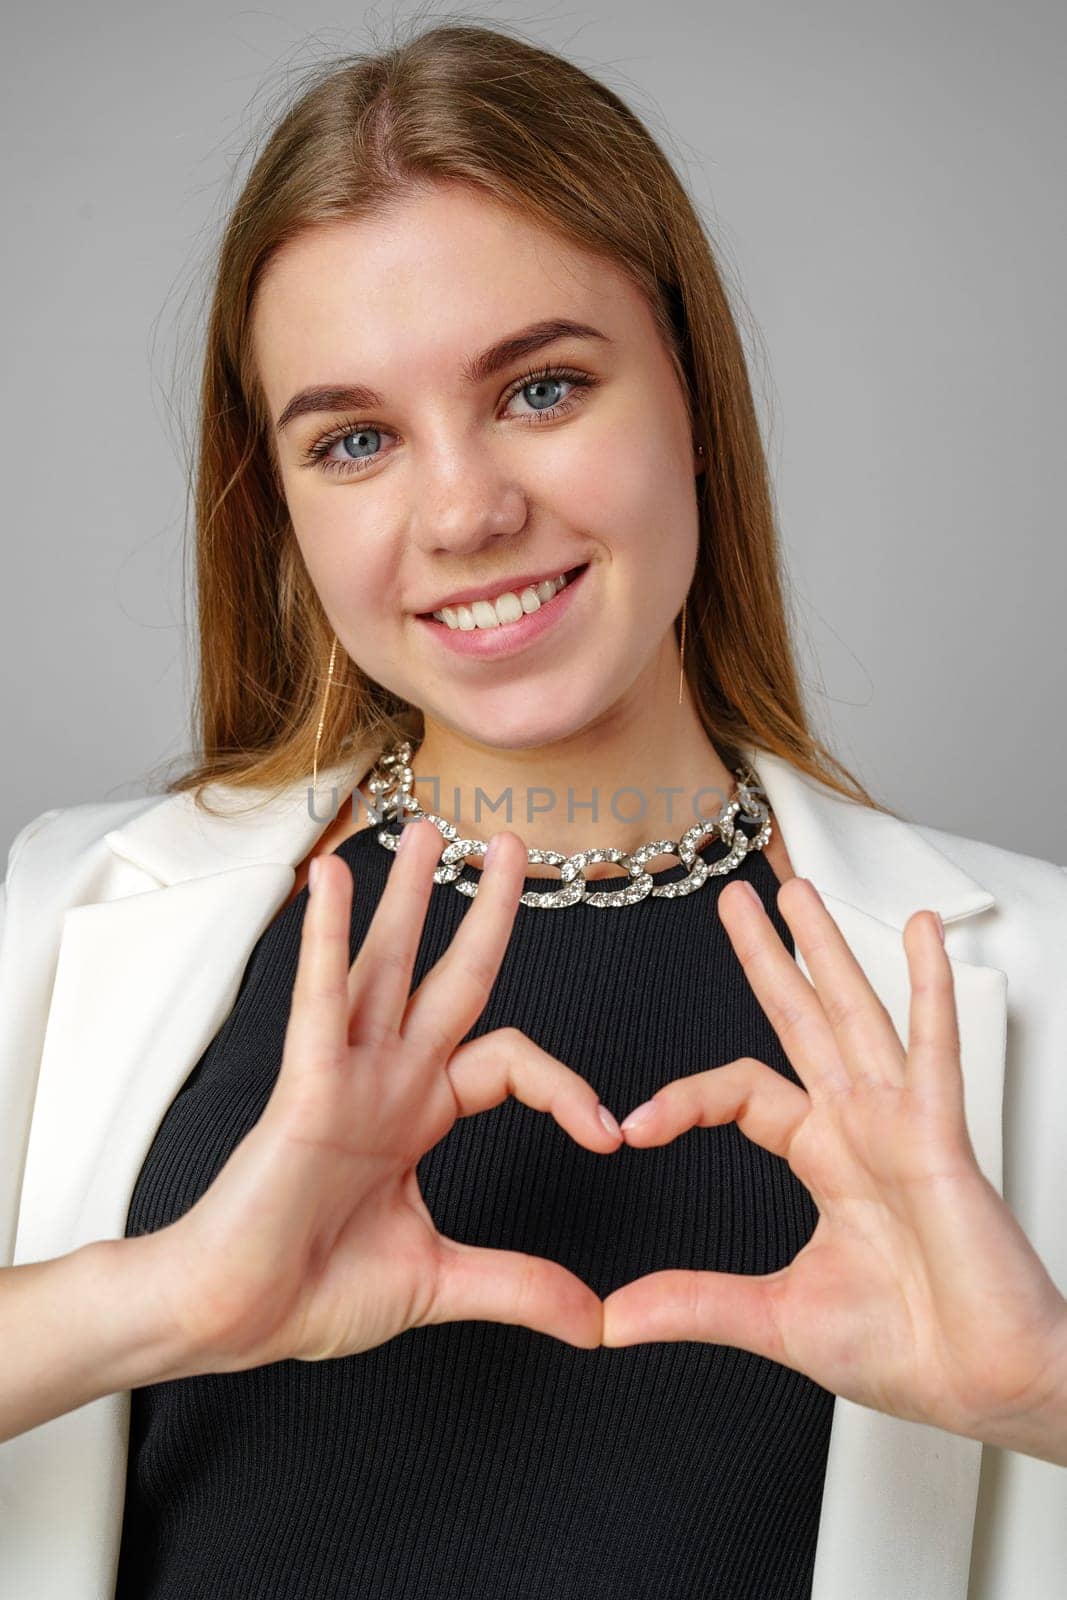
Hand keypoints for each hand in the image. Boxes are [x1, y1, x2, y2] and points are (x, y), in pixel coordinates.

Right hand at [152, 819, 621, 1372]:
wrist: (234, 1320)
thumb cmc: (314, 1291)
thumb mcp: (442, 1281)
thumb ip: (520, 1285)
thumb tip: (597, 1320)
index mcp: (420, 1114)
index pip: (509, 1063)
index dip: (566, 1087)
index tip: (609, 1138)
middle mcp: (388, 1080)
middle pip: (450, 976)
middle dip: (484, 910)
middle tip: (513, 844)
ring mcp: (345, 1076)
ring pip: (386, 967)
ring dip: (407, 896)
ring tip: (428, 827)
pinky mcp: (302, 1088)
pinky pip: (321, 1001)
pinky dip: (327, 939)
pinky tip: (334, 881)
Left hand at [601, 875, 1066, 1465]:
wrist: (985, 1387)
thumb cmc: (910, 1349)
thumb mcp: (777, 1319)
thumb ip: (696, 1304)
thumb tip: (614, 1318)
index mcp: (824, 1158)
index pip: (741, 1092)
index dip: (685, 1098)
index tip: (631, 1128)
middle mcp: (860, 1127)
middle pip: (800, 1020)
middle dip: (767, 958)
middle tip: (734, 901)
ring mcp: (902, 1124)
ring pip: (854, 1014)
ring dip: (825, 949)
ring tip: (796, 890)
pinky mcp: (942, 1137)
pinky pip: (932, 1049)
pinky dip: (927, 986)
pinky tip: (918, 932)